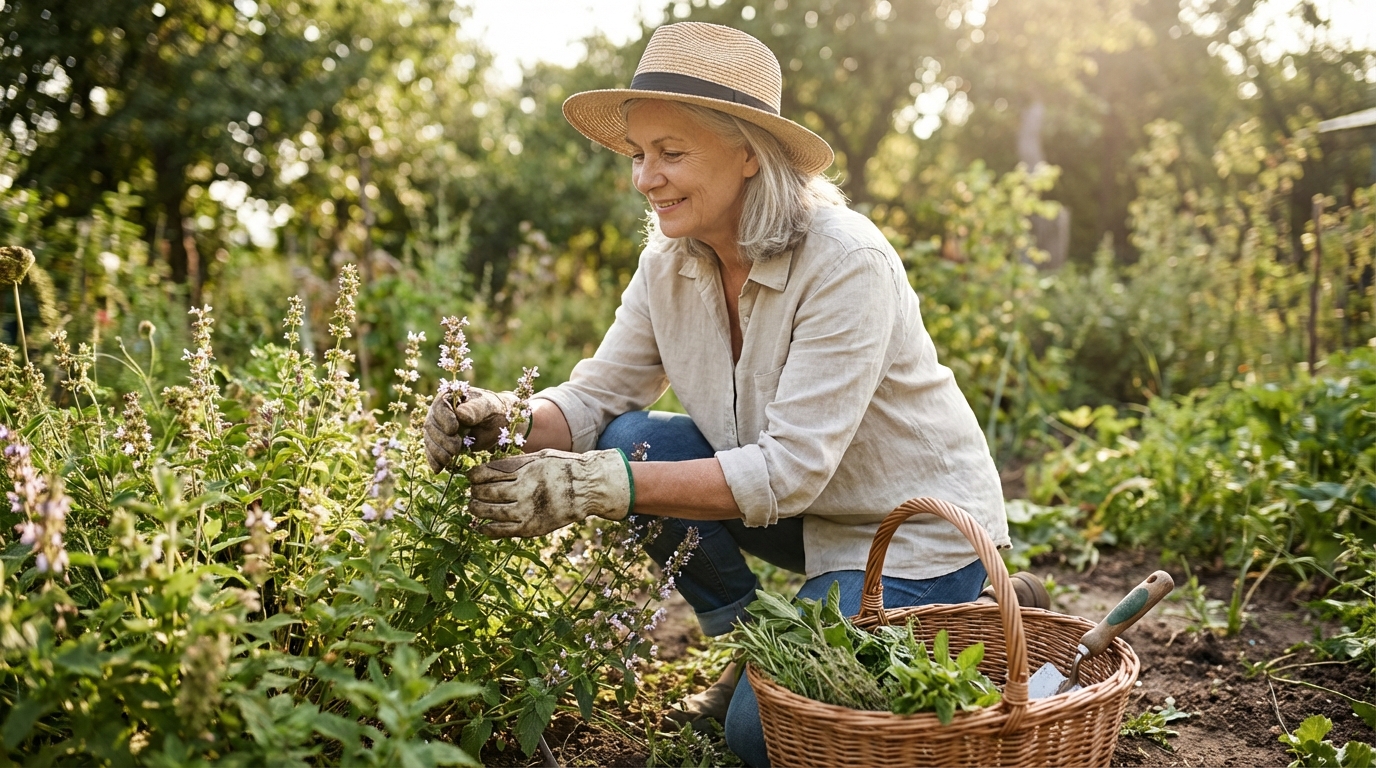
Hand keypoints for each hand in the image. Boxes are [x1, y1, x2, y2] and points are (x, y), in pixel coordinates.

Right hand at [424, 387, 518, 471]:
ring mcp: (438, 428)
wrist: (498, 423)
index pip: (439, 406)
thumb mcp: (488, 407)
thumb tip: (460, 414)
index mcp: (450, 397)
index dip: (443, 418)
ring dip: (437, 451)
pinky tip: (438, 469)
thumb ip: (475, 409)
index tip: (453, 429)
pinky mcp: (440, 442)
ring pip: (429, 439)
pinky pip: (432, 451)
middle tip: (455, 448)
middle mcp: (439, 411)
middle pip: (431, 425)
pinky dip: (434, 460)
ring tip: (448, 460)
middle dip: (441, 439)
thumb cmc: (494, 410)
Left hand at [466, 449, 632, 537]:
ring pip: (492, 512)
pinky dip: (489, 530)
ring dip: (477, 509)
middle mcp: (524, 490)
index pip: (490, 472)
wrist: (588, 488)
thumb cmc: (564, 468)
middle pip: (488, 491)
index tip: (470, 476)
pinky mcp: (532, 528)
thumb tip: (489, 467)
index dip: (475, 474)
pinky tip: (481, 527)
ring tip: (472, 506)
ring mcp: (528, 510)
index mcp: (526, 469)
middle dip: (475, 491)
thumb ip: (517, 463)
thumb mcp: (540, 456)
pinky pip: (504, 531)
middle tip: (472, 491)